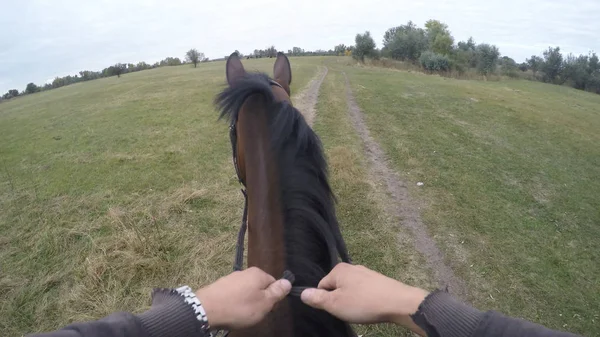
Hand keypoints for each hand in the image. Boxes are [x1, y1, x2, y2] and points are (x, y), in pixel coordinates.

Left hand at [195, 267, 290, 329]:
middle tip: (255, 312)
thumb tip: (288, 281)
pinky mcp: (220, 285)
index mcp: (258, 273)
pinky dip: (235, 302)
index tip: (268, 309)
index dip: (273, 297)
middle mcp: (245, 272)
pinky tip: (231, 310)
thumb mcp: (264, 303)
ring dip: (247, 301)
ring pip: (246, 290)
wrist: (207, 309)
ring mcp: (231, 278)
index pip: (273, 283)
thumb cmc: (240, 307)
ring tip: (242, 313)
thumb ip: (277, 292)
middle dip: (259, 299)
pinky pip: (234, 294)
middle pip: (259, 286)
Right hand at [300, 263, 427, 331]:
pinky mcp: (377, 280)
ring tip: (361, 310)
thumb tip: (302, 292)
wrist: (398, 302)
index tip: (336, 309)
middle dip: (339, 300)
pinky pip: (363, 291)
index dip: (326, 301)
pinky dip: (364, 299)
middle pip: (336, 287)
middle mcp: (351, 267)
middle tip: (349, 311)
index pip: (321, 286)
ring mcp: (365, 273)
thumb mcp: (335, 304)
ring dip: (352, 301)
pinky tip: (370, 307)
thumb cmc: (363, 303)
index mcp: (339, 270)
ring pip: (350, 290)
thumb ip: (317, 298)